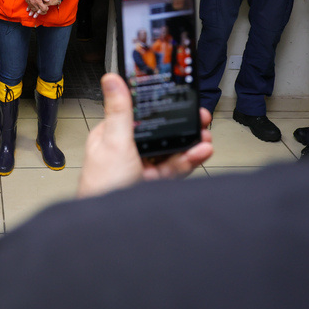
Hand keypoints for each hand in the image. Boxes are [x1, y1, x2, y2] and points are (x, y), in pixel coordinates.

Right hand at [20, 0, 48, 17]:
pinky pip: (31, 8)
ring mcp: (30, 3)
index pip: (43, 9)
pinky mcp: (27, 2)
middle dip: (42, 12)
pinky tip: (35, 8)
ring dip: (38, 11)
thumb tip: (48, 0)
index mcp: (38, 1)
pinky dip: (33, 9)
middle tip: (45, 10)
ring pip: (34, 10)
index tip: (47, 7)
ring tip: (40, 10)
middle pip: (39, 11)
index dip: (46, 9)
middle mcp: (34, 3)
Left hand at [77, 74, 212, 198]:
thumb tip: (111, 80)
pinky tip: (200, 153)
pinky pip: (174, 168)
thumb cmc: (103, 185)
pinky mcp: (153, 184)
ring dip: (190, 144)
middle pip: (158, 132)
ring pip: (170, 150)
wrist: (111, 228)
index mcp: (111, 135)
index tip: (178, 98)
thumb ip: (120, 112)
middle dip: (182, 125)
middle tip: (201, 119)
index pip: (138, 113)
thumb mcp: (114, 142)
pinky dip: (188, 161)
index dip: (159, 105)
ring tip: (205, 139)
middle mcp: (126, 150)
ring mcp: (141, 168)